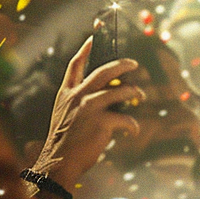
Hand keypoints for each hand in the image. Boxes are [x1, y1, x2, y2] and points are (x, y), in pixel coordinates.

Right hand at [31, 37, 146, 192]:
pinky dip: (133, 125)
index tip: (93, 38)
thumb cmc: (64, 143)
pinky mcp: (102, 122)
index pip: (76, 64)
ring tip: (140, 94)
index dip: (85, 49)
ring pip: (120, 91)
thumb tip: (103, 96)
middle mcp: (78, 95)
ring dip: (134, 91)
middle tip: (133, 64)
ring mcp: (90, 107)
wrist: (59, 161)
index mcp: (67, 93)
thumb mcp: (64, 116)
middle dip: (122, 64)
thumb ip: (77, 103)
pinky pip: (126, 119)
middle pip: (104, 71)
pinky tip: (133, 131)